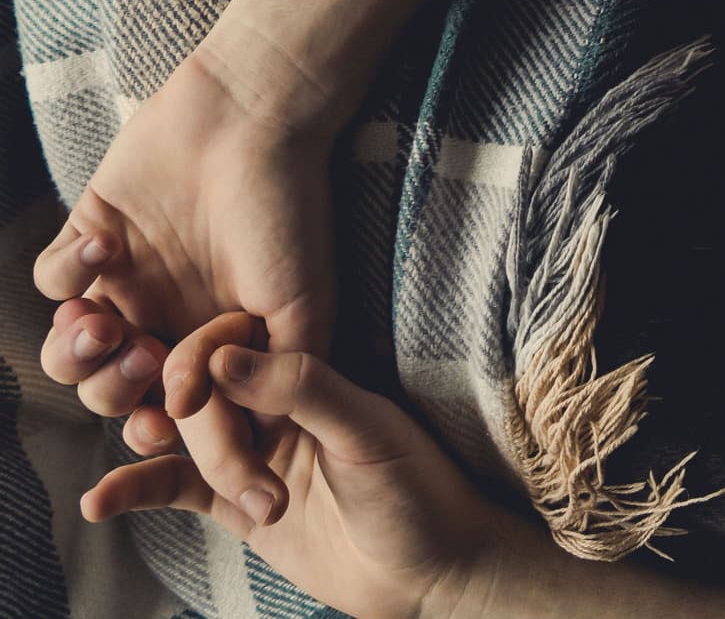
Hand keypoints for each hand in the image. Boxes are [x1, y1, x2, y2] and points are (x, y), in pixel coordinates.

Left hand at [35, 49, 339, 446]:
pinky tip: (106, 244)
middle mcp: (164, 323)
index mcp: (213, 349)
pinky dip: (68, 273)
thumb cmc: (289, 215)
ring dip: (76, 353)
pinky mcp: (89, 238)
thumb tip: (254, 446)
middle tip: (142, 358)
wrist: (254, 120)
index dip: (160, 433)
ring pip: (70, 352)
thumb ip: (280, 381)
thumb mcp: (303, 309)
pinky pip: (53, 280)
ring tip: (103, 323)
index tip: (162, 428)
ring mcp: (125, 283)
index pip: (172, 416)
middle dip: (115, 393)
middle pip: (111, 395)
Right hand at [85, 313, 504, 618]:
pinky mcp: (233, 500)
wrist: (429, 573)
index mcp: (309, 374)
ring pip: (178, 436)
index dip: (202, 359)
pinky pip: (174, 488)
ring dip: (146, 442)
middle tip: (182, 441)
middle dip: (180, 410)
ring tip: (126, 455)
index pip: (237, 348)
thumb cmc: (419, 494)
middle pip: (200, 392)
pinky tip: (98, 501)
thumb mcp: (369, 434)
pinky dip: (136, 491)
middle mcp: (273, 406)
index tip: (182, 384)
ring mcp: (249, 452)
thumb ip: (303, 391)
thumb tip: (225, 356)